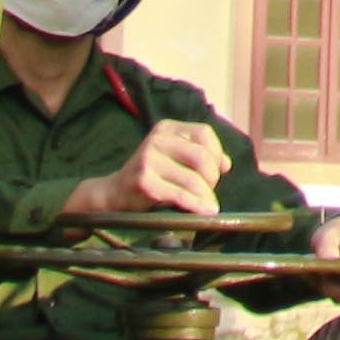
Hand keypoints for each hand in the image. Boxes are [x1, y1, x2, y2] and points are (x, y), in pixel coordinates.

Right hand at [68, 117, 230, 218]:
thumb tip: (226, 164)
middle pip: (202, 157)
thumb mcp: (172, 157)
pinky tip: (204, 211)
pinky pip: (180, 195)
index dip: (217, 153)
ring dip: (206, 196)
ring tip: (208, 205)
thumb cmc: (150, 176)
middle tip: (210, 192)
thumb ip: (199, 155)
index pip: (204, 133)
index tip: (219, 172)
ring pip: (193, 179)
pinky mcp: (145, 182)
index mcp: (166, 128)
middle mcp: (157, 139)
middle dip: (212, 178)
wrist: (113, 193)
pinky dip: (196, 205)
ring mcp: (148, 159)